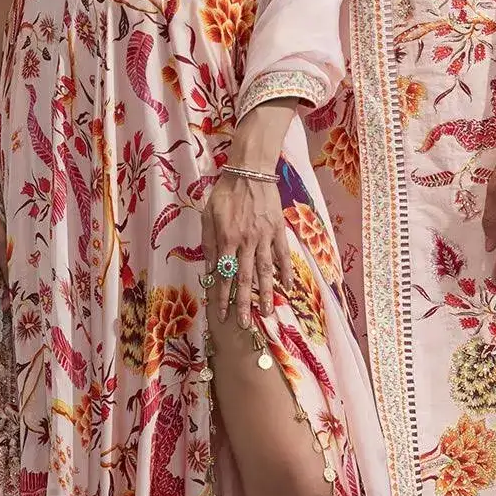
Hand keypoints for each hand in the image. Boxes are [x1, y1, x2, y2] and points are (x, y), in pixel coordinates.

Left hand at [201, 171, 293, 328]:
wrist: (250, 171)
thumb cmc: (226, 192)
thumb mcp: (208, 215)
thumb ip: (209, 242)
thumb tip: (211, 268)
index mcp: (227, 239)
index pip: (224, 274)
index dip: (222, 296)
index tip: (222, 314)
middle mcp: (246, 242)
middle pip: (245, 278)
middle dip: (243, 303)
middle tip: (244, 324)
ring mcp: (265, 237)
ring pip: (265, 271)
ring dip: (266, 294)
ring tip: (268, 313)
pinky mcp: (278, 231)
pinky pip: (283, 255)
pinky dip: (286, 271)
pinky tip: (288, 287)